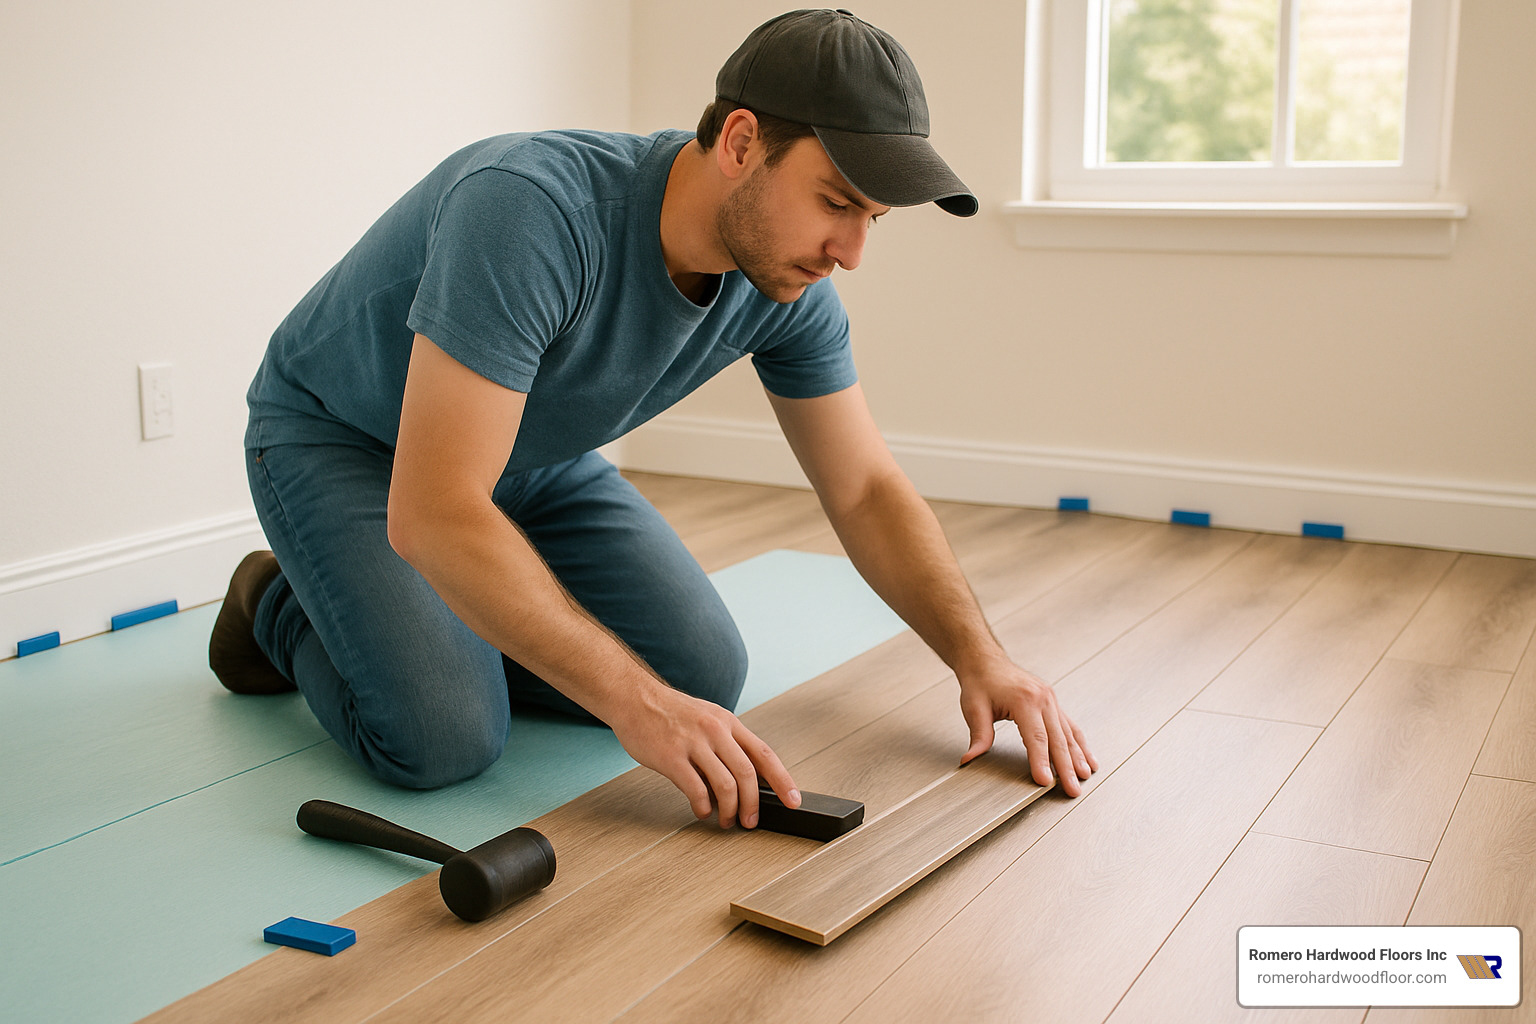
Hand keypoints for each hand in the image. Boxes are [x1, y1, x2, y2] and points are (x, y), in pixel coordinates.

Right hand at [608, 682, 799, 827]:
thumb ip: (727, 744)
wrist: (634, 698)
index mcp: (728, 722)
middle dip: (753, 804)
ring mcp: (693, 743)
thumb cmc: (671, 712)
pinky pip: (695, 789)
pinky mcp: (671, 757)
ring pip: (725, 784)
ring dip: (729, 810)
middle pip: (748, 774)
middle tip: (751, 822)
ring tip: (725, 820)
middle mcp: (715, 731)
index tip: (793, 800)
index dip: (782, 780)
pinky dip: (703, 806)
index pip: (764, 754)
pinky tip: (702, 810)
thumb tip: (746, 779)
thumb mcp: (708, 718)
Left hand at [958, 659, 1097, 796]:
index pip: (1036, 738)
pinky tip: (1087, 759)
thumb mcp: (974, 708)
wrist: (987, 661)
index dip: (1041, 761)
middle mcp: (1043, 698)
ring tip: (1084, 777)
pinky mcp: (1053, 703)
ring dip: (1078, 757)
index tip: (1046, 781)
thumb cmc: (981, 682)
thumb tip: (971, 758)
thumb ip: (978, 735)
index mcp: (1024, 699)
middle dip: (1067, 767)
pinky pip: (1070, 726)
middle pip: (1057, 739)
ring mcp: (1051, 700)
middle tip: (1073, 789)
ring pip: (1068, 734)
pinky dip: (1079, 744)